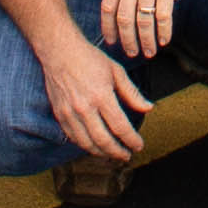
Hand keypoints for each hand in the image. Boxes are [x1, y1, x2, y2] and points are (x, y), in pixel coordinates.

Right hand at [40, 33, 154, 163]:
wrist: (59, 51)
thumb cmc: (90, 59)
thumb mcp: (116, 71)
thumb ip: (132, 93)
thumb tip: (148, 108)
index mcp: (101, 96)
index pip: (120, 127)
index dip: (131, 140)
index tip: (139, 145)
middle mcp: (84, 108)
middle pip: (103, 140)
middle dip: (118, 152)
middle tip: (127, 156)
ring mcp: (70, 113)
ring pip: (87, 143)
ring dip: (102, 153)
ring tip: (112, 155)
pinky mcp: (60, 114)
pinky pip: (73, 137)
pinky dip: (85, 145)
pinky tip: (95, 146)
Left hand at [96, 0, 199, 60]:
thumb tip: (117, 4)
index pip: (108, 7)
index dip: (108, 28)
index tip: (111, 42)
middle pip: (124, 18)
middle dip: (127, 40)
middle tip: (131, 53)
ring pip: (144, 20)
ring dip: (146, 40)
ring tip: (148, 52)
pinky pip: (163, 15)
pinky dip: (163, 31)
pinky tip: (164, 40)